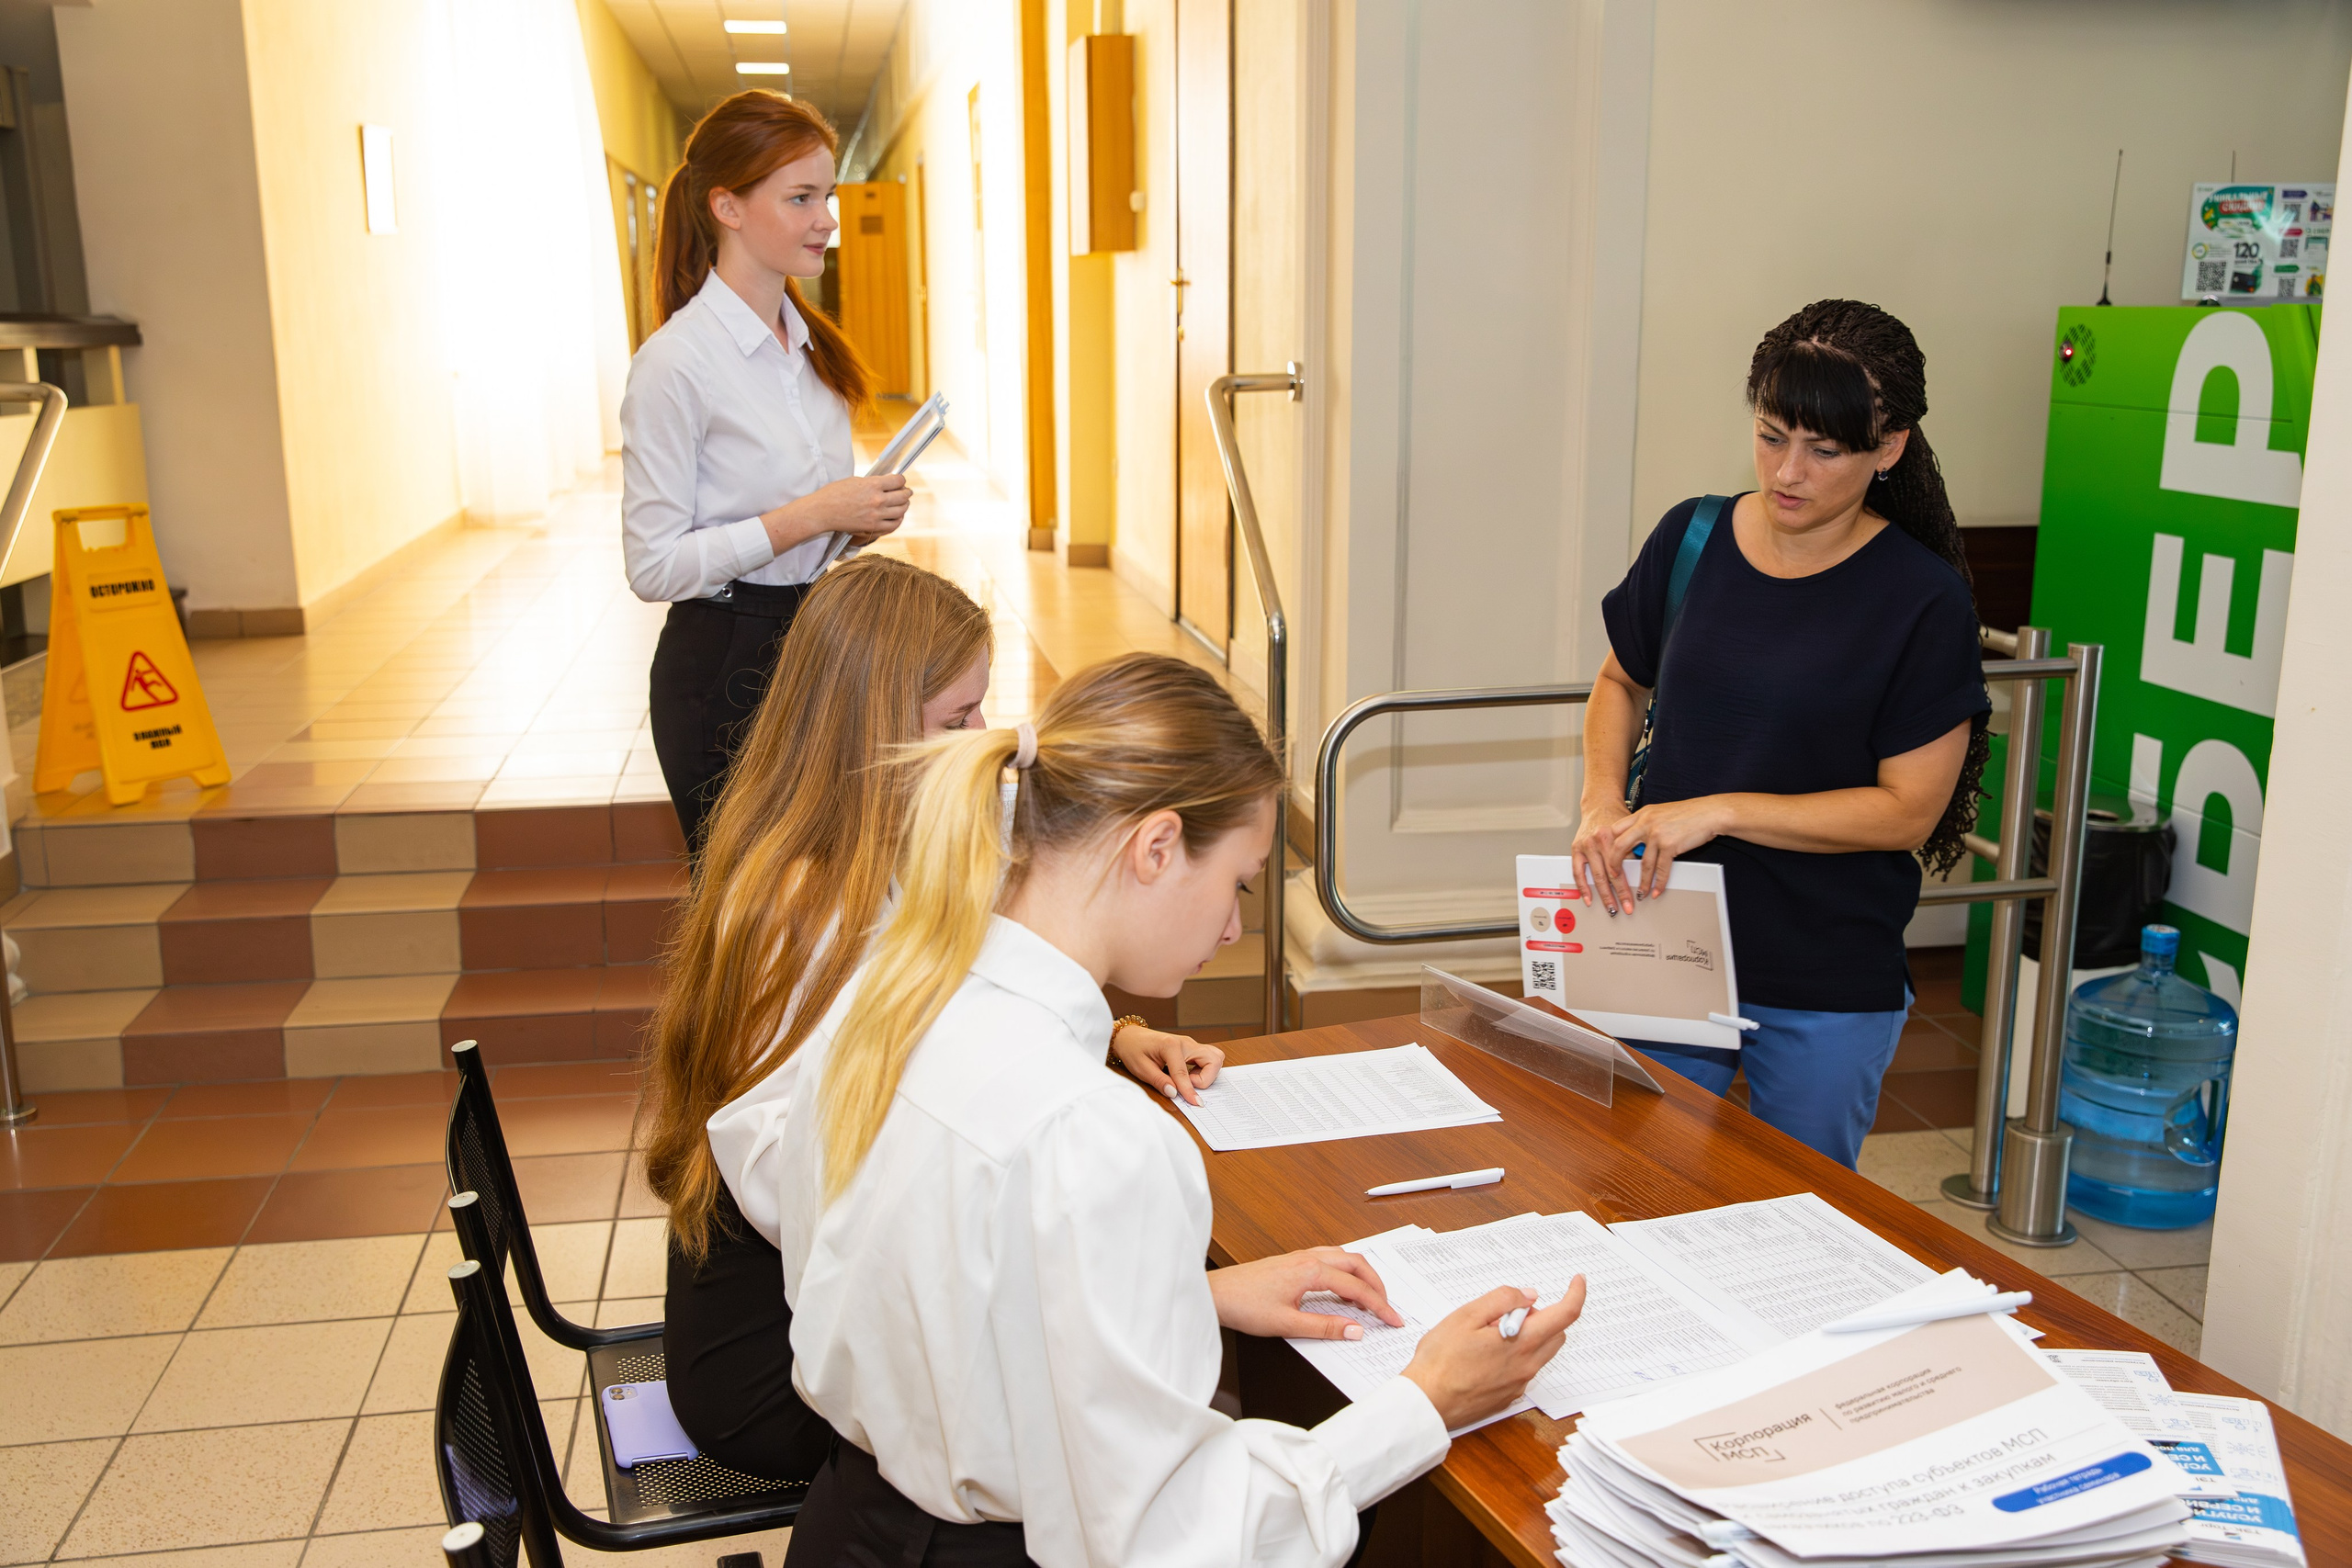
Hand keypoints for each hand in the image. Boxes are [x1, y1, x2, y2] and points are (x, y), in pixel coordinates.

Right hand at [762, 474, 910, 552]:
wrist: (822, 511)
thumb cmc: (834, 494)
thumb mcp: (855, 481)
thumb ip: (873, 482)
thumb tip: (887, 483)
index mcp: (872, 485)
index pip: (898, 481)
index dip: (901, 480)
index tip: (900, 481)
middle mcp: (877, 500)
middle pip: (903, 496)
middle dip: (906, 492)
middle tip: (906, 492)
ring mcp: (876, 515)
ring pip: (901, 511)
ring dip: (904, 506)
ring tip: (903, 503)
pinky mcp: (872, 527)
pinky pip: (893, 525)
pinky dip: (898, 520)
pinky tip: (897, 516)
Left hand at [1113, 1025, 1223, 1105]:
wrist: (1130, 1037)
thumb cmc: (1134, 1049)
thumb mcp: (1141, 1068)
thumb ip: (1159, 1081)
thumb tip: (1174, 1093)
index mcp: (1171, 1045)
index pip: (1184, 1073)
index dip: (1189, 1091)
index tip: (1196, 1104)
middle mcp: (1186, 1042)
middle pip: (1213, 1059)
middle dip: (1206, 1078)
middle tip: (1188, 1084)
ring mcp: (1190, 1044)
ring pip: (1214, 1058)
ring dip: (1207, 1073)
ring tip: (1188, 1079)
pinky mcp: (1191, 1048)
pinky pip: (1208, 1058)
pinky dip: (1204, 1070)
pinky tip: (1189, 1075)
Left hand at [1208, 1248, 1404, 1339]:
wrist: (1216, 1294)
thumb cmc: (1244, 1305)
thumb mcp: (1288, 1324)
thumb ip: (1325, 1327)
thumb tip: (1356, 1330)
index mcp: (1311, 1270)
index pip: (1356, 1288)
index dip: (1379, 1305)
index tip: (1393, 1320)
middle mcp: (1309, 1257)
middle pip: (1356, 1264)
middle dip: (1377, 1285)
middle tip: (1387, 1308)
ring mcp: (1300, 1256)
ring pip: (1343, 1257)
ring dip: (1361, 1275)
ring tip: (1370, 1298)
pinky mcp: (1292, 1261)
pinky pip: (1329, 1258)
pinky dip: (1345, 1271)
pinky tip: (1342, 1287)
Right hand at [1402, 1277, 1587, 1429]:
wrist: (1426, 1403)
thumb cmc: (1440, 1360)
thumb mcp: (1466, 1316)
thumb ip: (1502, 1300)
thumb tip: (1528, 1295)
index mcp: (1521, 1343)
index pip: (1565, 1315)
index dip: (1576, 1294)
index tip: (1577, 1281)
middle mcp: (1527, 1366)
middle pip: (1556, 1334)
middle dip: (1542, 1316)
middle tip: (1507, 1311)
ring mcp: (1519, 1384)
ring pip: (1540, 1352)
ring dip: (1529, 1335)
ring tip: (1489, 1333)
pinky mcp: (1508, 1396)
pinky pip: (1524, 1369)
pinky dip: (1514, 1355)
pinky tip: (1483, 1355)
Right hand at [1571, 797, 1634, 915]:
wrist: (1600, 806)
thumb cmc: (1617, 819)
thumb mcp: (1628, 832)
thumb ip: (1633, 851)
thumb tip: (1642, 875)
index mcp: (1611, 837)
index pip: (1622, 867)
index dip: (1629, 885)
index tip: (1636, 898)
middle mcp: (1597, 841)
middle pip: (1609, 874)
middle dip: (1619, 894)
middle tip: (1626, 908)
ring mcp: (1585, 846)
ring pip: (1596, 876)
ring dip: (1604, 895)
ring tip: (1611, 908)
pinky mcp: (1576, 849)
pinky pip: (1578, 873)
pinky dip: (1583, 887)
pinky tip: (1589, 898)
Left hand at [1604, 796, 1730, 900]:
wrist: (1709, 813)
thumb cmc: (1689, 814)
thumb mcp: (1661, 813)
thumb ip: (1647, 824)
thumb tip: (1638, 841)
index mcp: (1642, 814)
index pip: (1616, 830)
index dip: (1610, 845)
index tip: (1608, 857)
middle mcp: (1646, 822)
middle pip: (1620, 846)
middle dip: (1614, 865)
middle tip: (1614, 877)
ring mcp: (1657, 834)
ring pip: (1643, 863)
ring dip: (1642, 881)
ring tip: (1640, 892)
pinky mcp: (1670, 845)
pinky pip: (1661, 868)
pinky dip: (1659, 882)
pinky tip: (1657, 890)